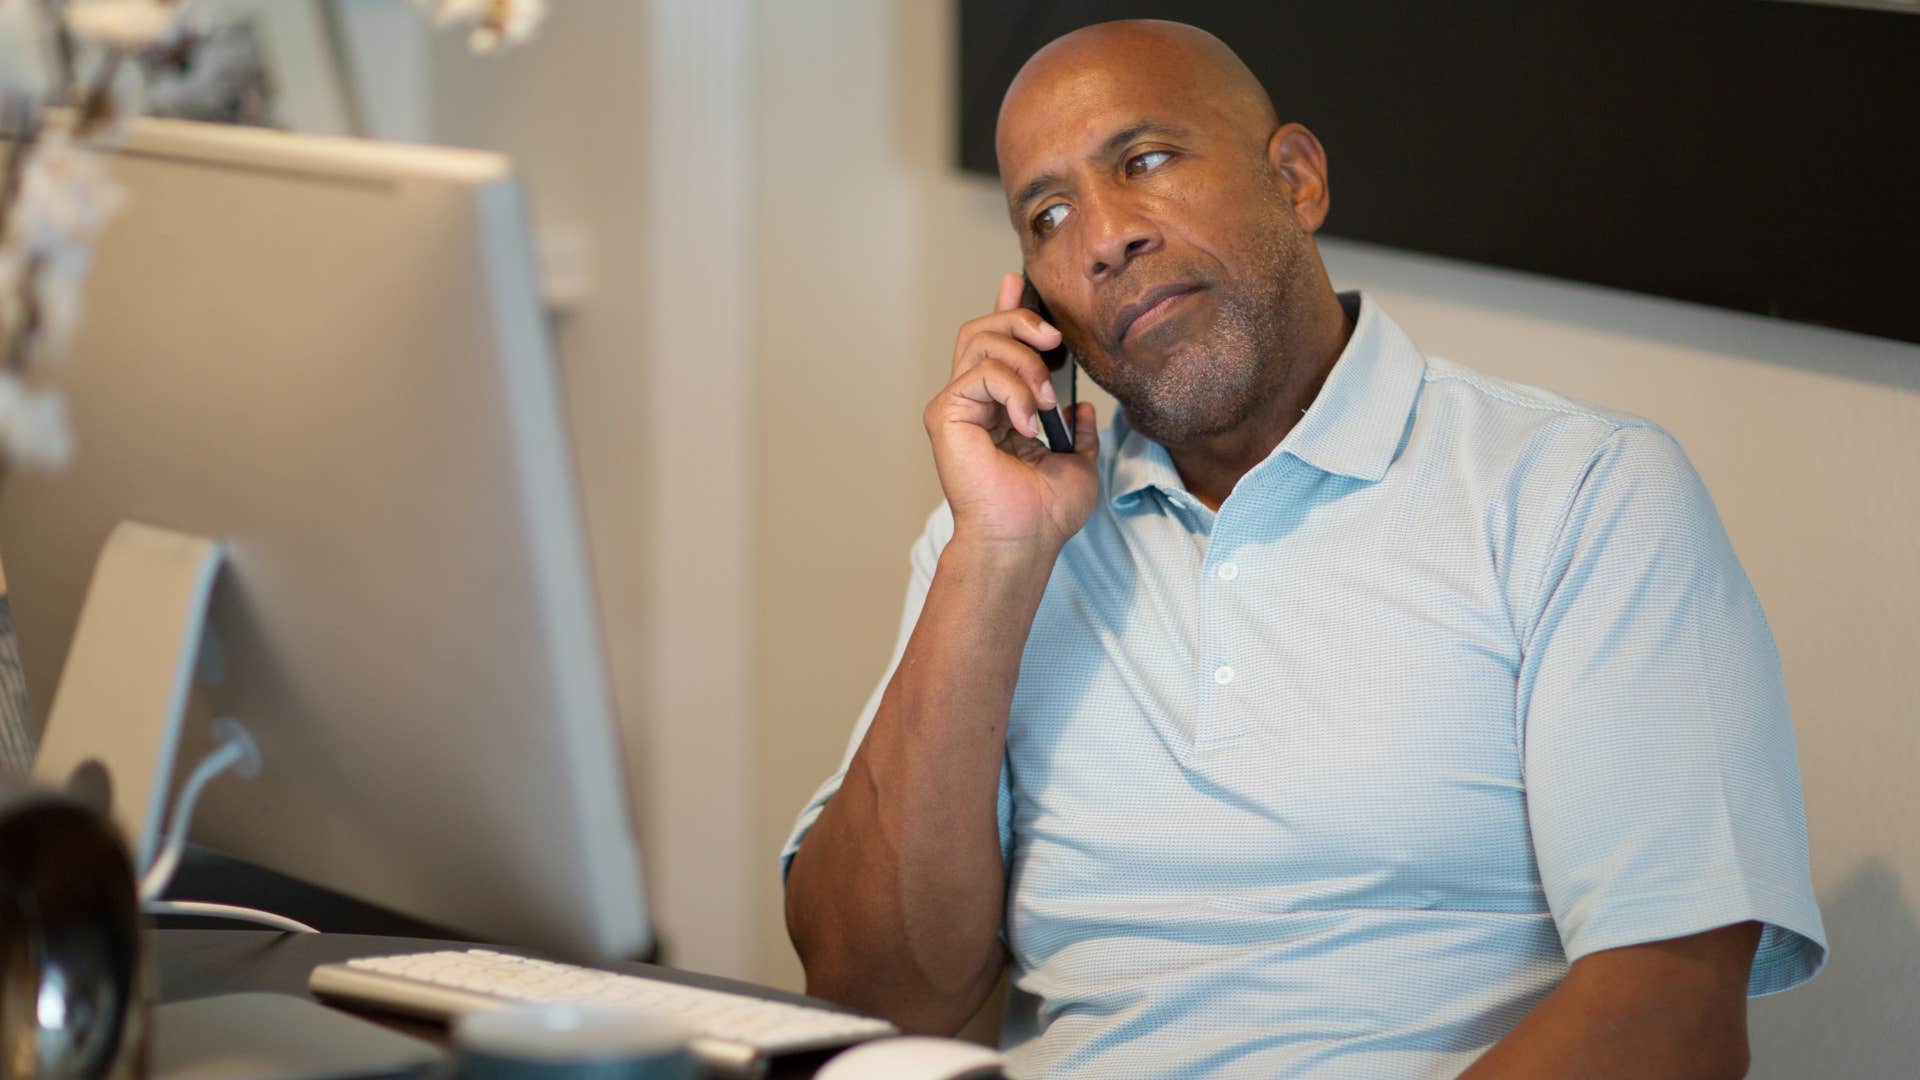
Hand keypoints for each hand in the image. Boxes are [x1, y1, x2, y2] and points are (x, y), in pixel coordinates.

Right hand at [924, 272, 1099, 553]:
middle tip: (1054, 339)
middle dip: (1022, 321)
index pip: (996, 345)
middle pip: (983, 329)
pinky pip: (981, 372)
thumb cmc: (1045, 512)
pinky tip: (1028, 423)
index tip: (1019, 284)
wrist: (1025, 539)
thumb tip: (1080, 403)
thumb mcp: (1077, 461)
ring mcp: (956, 406)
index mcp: (999, 407)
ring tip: (1044, 403)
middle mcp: (972, 401)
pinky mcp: (946, 413)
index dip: (1006, 310)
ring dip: (1025, 362)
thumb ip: (1077, 429)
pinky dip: (1014, 390)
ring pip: (981, 341)